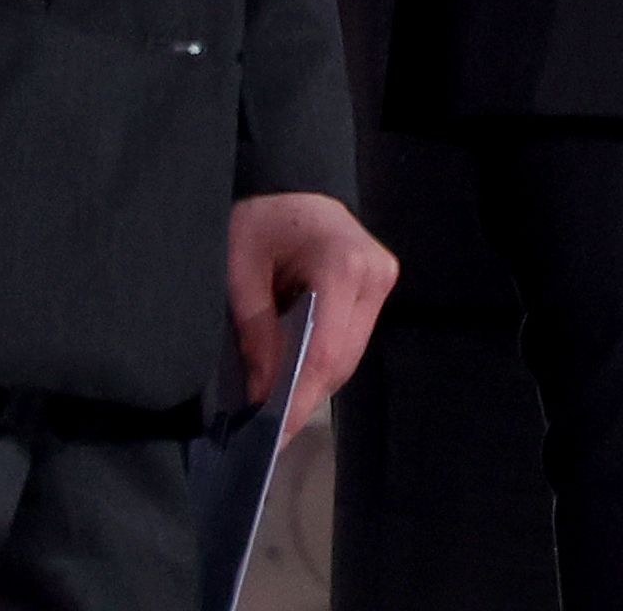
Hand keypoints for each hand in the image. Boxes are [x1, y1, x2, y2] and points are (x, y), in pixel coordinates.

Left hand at [225, 191, 393, 436]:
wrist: (288, 186)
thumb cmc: (258, 220)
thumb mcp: (239, 270)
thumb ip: (254, 329)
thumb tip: (262, 392)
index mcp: (344, 266)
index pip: (326, 351)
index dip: (299, 398)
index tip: (273, 436)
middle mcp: (376, 275)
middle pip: (343, 358)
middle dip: (304, 396)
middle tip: (265, 431)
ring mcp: (383, 279)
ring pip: (350, 353)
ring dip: (313, 382)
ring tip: (274, 409)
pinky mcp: (379, 284)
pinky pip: (350, 338)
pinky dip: (321, 361)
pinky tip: (292, 375)